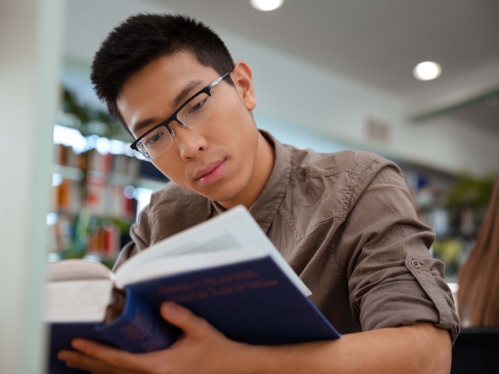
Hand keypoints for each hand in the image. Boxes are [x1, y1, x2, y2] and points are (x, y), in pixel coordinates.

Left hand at [58, 302, 255, 373]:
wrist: (231, 367)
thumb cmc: (215, 349)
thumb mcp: (200, 330)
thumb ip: (181, 317)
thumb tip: (163, 306)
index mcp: (161, 365)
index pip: (121, 360)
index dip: (97, 353)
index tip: (78, 344)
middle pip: (112, 371)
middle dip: (87, 362)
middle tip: (64, 352)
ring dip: (94, 369)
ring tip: (74, 362)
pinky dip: (111, 372)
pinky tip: (102, 370)